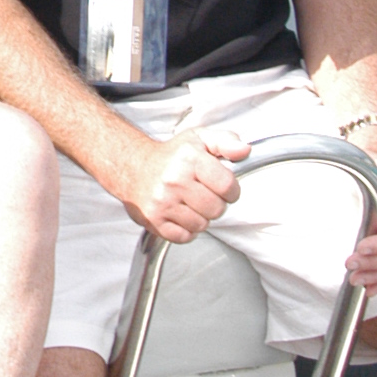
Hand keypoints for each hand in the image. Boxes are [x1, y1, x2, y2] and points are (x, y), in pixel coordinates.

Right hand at [124, 129, 247, 241]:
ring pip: (201, 225)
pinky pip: (184, 237)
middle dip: (214, 204)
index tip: (222, 186)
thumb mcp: (199, 139)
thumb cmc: (170, 155)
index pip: (228, 186)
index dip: (231, 190)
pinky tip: (180, 214)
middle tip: (202, 194)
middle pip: (216, 209)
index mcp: (189, 159)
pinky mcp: (153, 219)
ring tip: (189, 203)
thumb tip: (244, 150)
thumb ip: (226, 141)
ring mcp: (162, 201)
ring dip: (200, 217)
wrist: (131, 165)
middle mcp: (174, 180)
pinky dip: (186, 230)